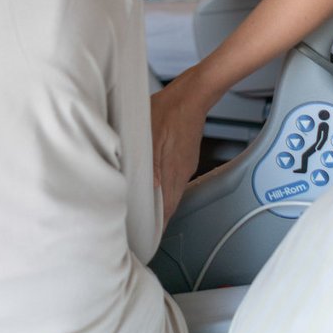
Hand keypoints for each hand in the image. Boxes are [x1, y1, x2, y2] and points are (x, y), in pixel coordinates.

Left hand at [150, 77, 210, 222]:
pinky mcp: (184, 159)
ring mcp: (185, 166)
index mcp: (173, 171)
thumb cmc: (168, 109)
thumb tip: (150, 187)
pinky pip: (174, 181)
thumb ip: (149, 162)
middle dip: (157, 219)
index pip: (167, 209)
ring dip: (160, 204)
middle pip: (169, 205)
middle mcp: (181, 173)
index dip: (157, 226)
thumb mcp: (150, 133)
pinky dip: (163, 189)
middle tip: (140, 230)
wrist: (192, 95)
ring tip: (144, 213)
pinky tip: (153, 186)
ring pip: (172, 193)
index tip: (146, 237)